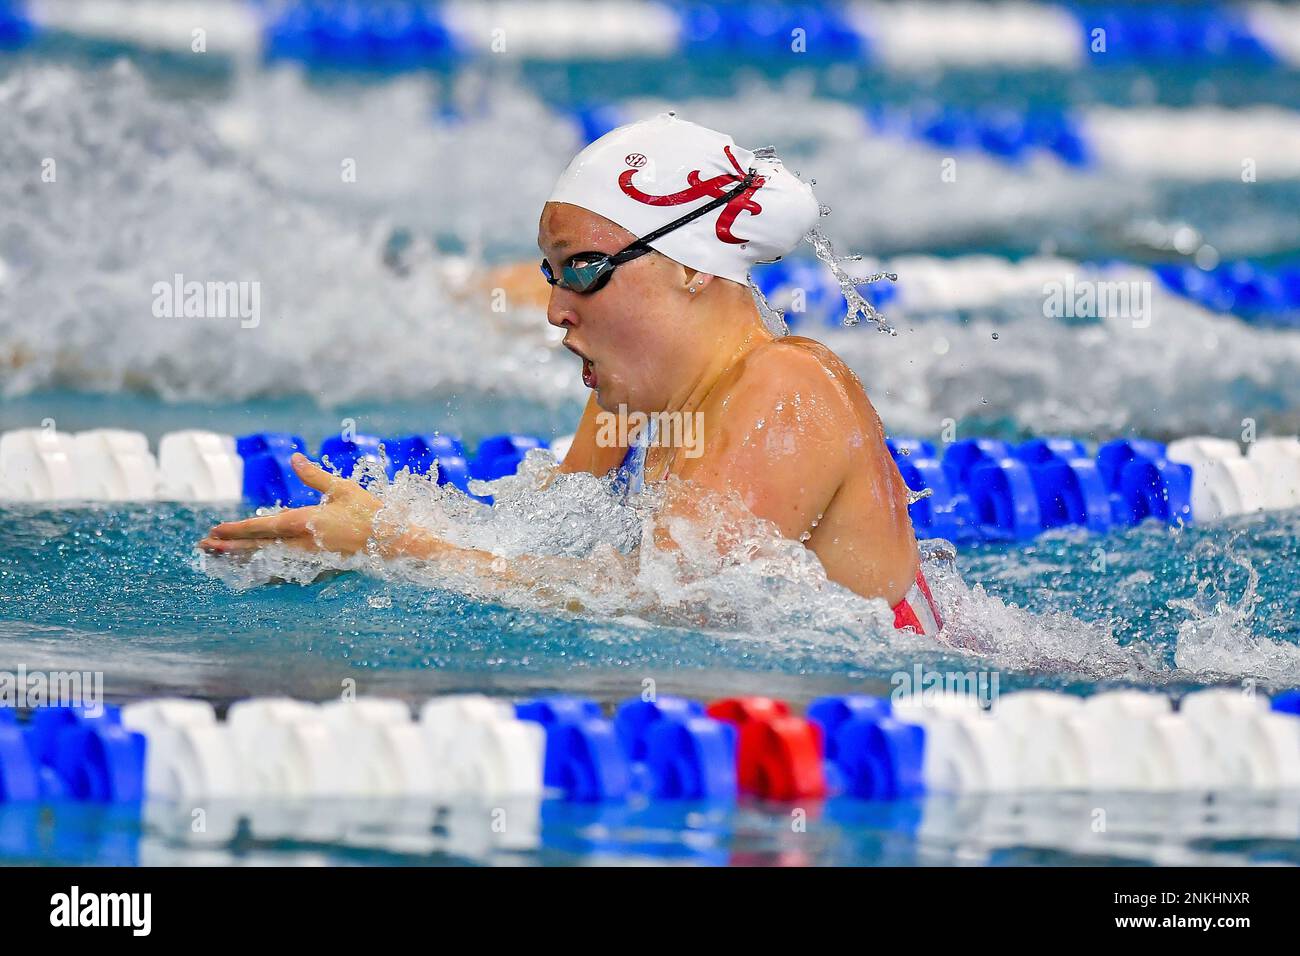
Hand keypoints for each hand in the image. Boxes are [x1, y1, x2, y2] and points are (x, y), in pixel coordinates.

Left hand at [200, 453, 381, 557]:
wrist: (393, 542)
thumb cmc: (370, 512)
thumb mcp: (342, 489)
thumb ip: (314, 476)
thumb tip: (294, 458)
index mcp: (305, 522)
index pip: (262, 526)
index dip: (237, 528)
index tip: (215, 530)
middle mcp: (302, 543)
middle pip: (257, 546)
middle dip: (229, 546)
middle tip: (204, 546)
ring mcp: (309, 557)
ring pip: (267, 558)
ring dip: (241, 557)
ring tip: (219, 557)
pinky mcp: (318, 565)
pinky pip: (284, 568)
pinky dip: (264, 568)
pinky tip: (253, 569)